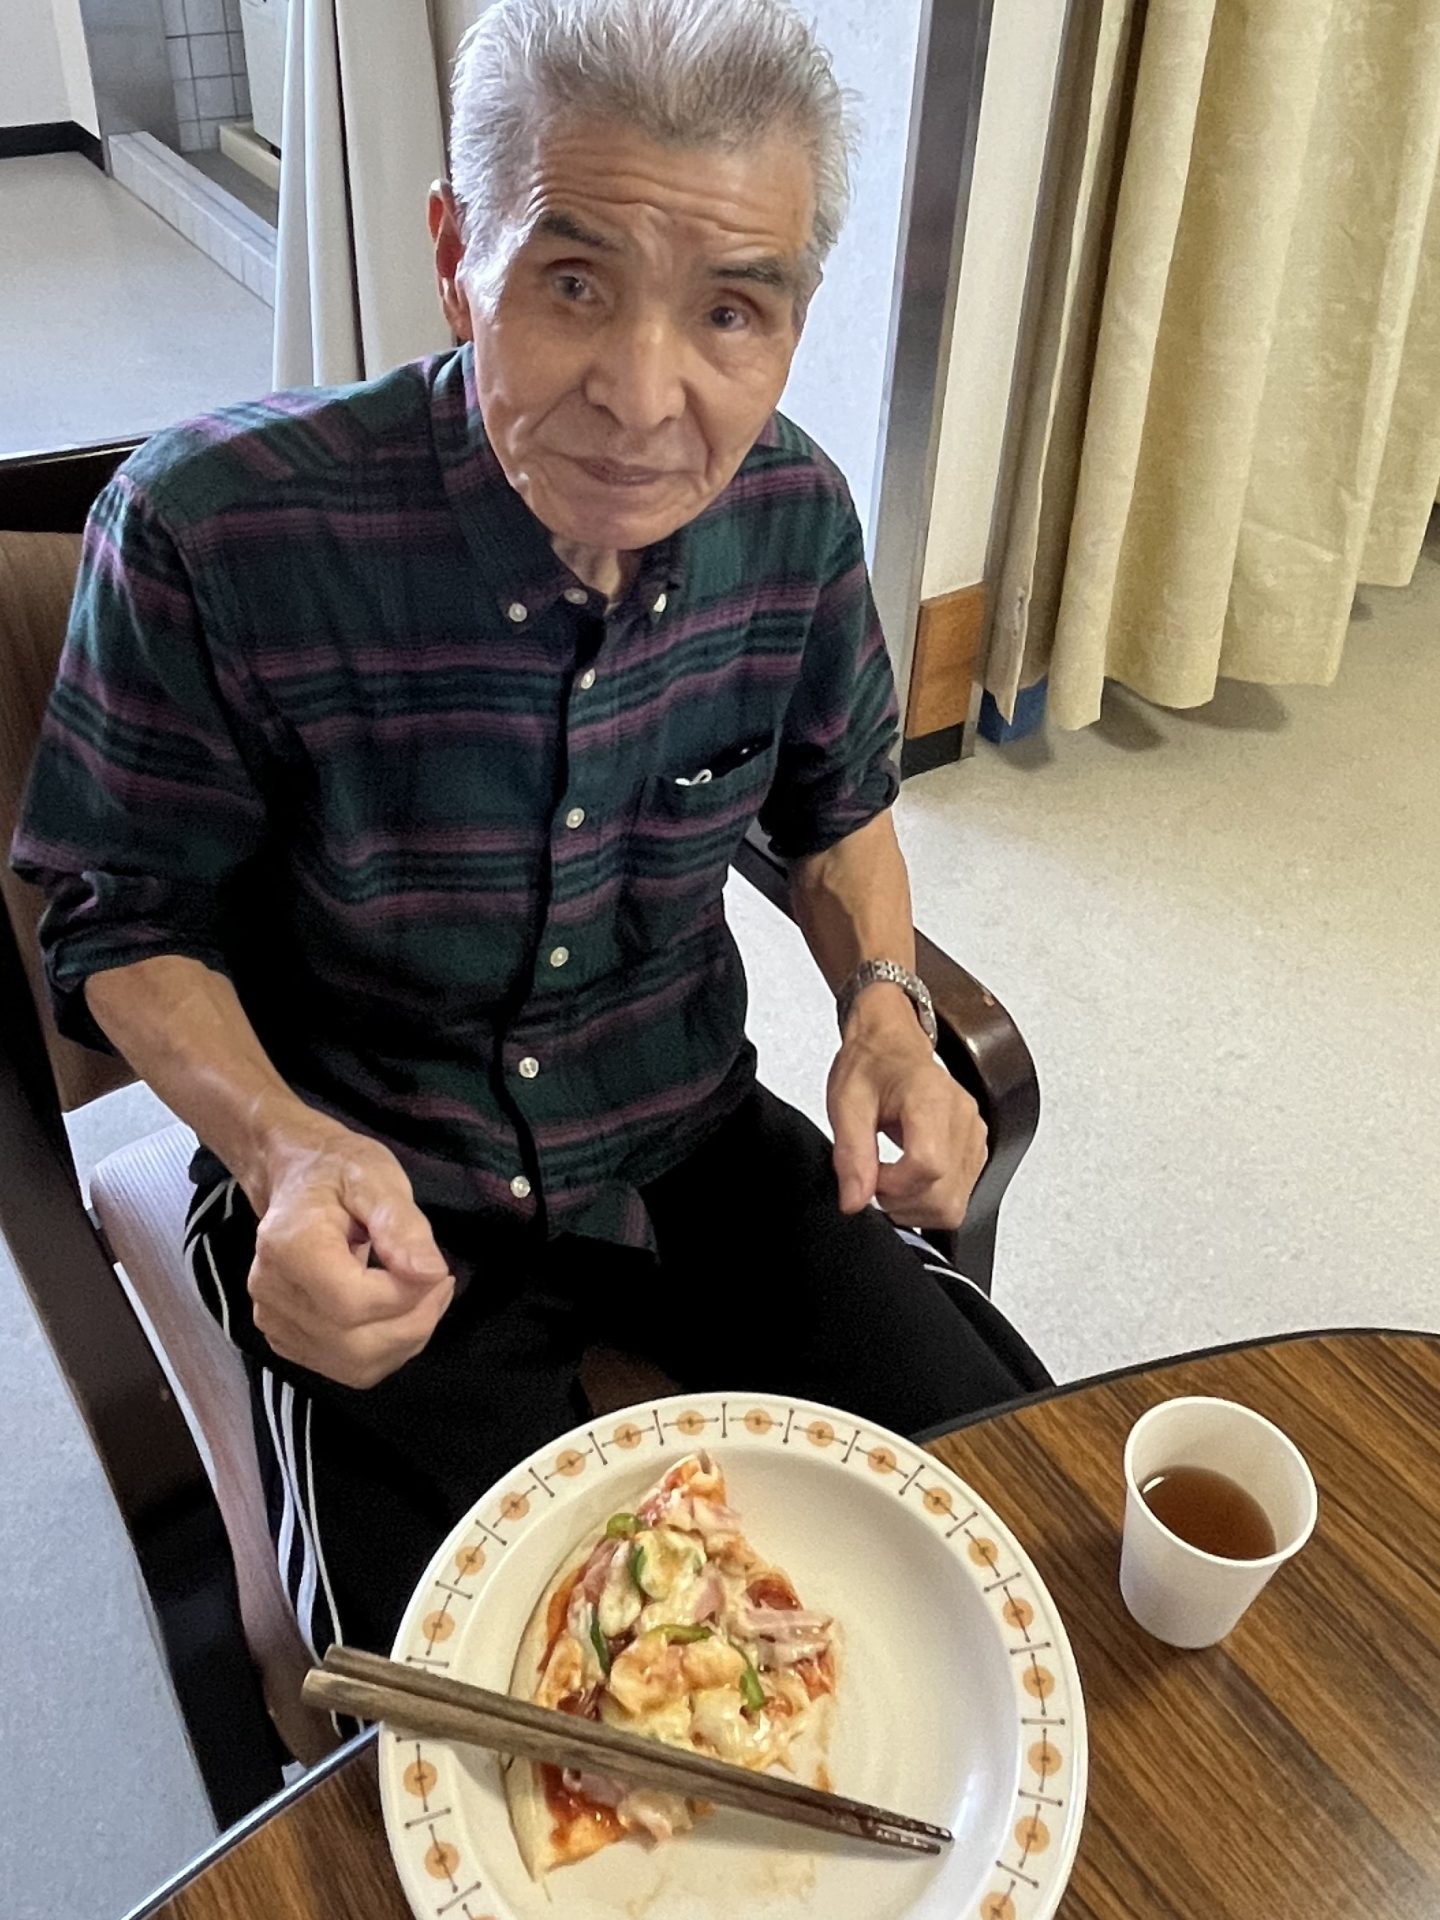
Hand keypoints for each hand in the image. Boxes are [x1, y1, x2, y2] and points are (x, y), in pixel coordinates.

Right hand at [244, 1119, 454, 1388]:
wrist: (295, 1178)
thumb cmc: (339, 1170)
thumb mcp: (377, 1178)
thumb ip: (402, 1225)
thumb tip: (429, 1272)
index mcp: (289, 1245)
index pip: (353, 1303)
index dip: (406, 1297)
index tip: (437, 1271)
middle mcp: (272, 1291)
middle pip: (355, 1345)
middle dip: (414, 1324)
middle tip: (439, 1285)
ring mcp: (273, 1319)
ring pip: (354, 1365)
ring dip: (404, 1340)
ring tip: (422, 1297)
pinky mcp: (283, 1337)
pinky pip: (344, 1366)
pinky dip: (383, 1349)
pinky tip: (395, 1313)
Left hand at [827, 984, 987, 1228]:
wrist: (891, 1044)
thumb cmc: (872, 1064)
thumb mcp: (846, 1103)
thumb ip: (851, 1154)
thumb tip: (855, 1200)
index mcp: (931, 1100)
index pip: (927, 1166)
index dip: (893, 1185)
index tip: (869, 1177)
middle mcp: (962, 1119)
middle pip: (945, 1195)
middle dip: (902, 1203)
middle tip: (874, 1181)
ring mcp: (973, 1136)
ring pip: (954, 1205)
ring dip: (915, 1207)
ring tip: (889, 1179)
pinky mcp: (975, 1150)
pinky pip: (959, 1196)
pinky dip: (929, 1199)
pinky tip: (908, 1178)